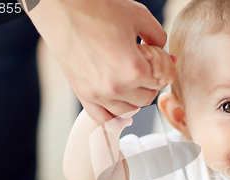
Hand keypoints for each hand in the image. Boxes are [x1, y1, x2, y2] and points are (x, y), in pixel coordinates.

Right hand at [26, 0, 173, 123]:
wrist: (61, 8)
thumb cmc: (98, 8)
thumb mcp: (138, 17)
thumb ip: (159, 37)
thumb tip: (168, 57)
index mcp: (133, 70)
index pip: (160, 82)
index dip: (161, 69)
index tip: (153, 58)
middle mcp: (116, 87)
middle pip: (146, 99)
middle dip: (148, 84)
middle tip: (141, 67)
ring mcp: (97, 94)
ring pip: (127, 111)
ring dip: (133, 98)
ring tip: (129, 81)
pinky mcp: (82, 94)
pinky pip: (102, 119)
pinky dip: (113, 117)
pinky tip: (119, 107)